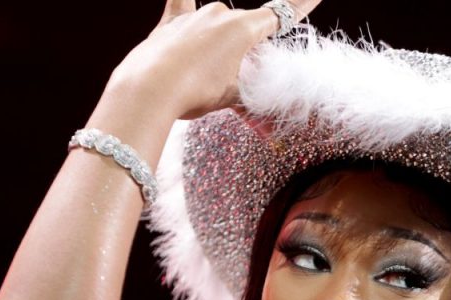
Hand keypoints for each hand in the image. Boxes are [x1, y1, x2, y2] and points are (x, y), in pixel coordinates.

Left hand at [108, 0, 321, 119]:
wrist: (149, 90)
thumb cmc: (195, 92)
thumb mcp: (231, 99)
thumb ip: (253, 105)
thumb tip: (270, 135)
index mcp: (244, 28)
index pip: (281, 14)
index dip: (301, 6)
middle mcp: (220, 13)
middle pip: (245, 26)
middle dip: (247, 47)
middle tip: (239, 78)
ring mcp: (193, 15)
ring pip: (215, 23)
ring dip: (218, 42)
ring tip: (208, 72)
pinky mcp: (169, 23)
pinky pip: (180, 3)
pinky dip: (185, 5)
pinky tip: (187, 6)